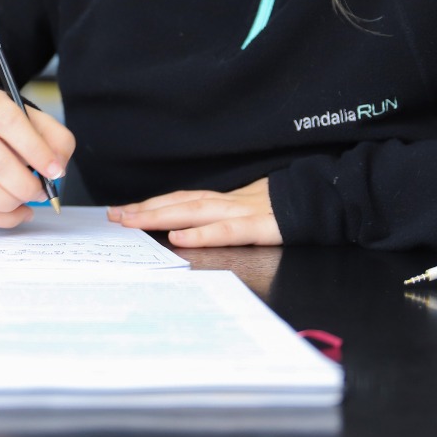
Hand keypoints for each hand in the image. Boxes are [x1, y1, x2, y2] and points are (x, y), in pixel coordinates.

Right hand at [0, 89, 74, 228]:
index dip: (36, 150)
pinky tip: (17, 213)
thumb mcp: (34, 121)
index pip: (10, 123)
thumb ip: (56, 140)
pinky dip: (1, 218)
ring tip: (27, 201)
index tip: (54, 171)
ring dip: (12, 203)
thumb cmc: (5, 128)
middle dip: (25, 185)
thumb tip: (57, 169)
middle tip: (41, 191)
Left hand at [107, 178, 282, 247]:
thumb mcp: (248, 211)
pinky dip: (200, 234)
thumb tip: (190, 227)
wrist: (323, 199)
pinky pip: (225, 230)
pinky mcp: (259, 227)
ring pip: (193, 211)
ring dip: (159, 216)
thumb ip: (221, 217)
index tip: (121, 211)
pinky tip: (179, 238)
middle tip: (113, 216)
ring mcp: (241, 212)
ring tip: (132, 222)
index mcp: (224, 200)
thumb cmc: (284, 208)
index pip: (179, 199)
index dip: (149, 204)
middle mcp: (226, 202)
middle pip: (178, 203)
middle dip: (143, 209)